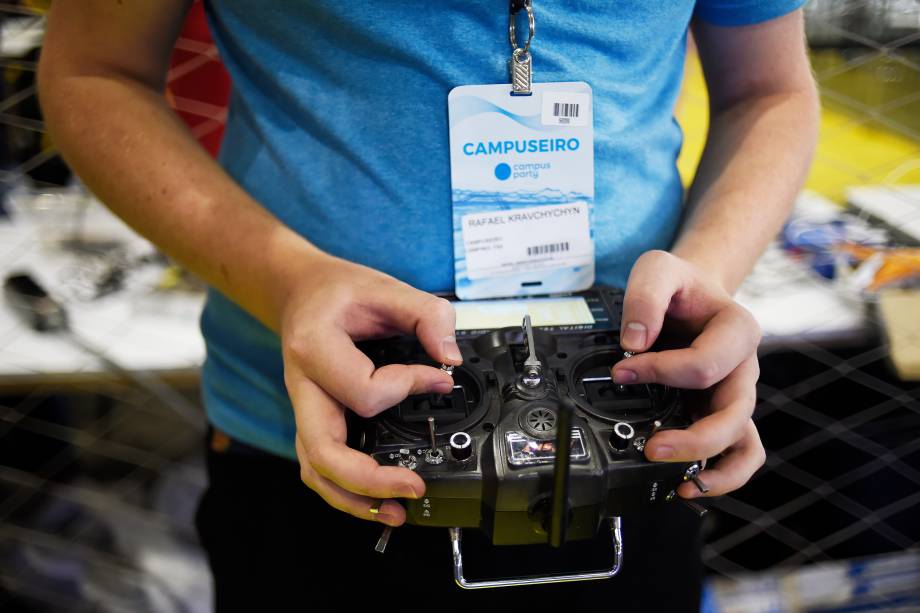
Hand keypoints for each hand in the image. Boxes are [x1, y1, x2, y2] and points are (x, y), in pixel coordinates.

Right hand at [280, 255, 461, 525]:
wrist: (300, 291)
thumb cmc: (337, 291)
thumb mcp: (386, 288)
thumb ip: (426, 316)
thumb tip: (450, 359)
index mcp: (314, 348)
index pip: (364, 391)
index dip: (407, 388)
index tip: (437, 379)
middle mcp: (302, 386)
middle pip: (323, 452)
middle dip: (370, 479)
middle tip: (414, 486)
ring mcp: (303, 409)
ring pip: (315, 471)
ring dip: (353, 499)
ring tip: (395, 512)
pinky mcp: (312, 421)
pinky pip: (320, 467)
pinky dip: (346, 491)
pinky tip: (376, 501)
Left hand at [611, 250, 765, 498]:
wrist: (691, 293)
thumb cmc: (679, 285)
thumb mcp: (658, 270)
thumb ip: (646, 298)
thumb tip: (633, 343)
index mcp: (737, 330)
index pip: (704, 364)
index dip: (660, 372)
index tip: (622, 371)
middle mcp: (743, 368)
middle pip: (734, 414)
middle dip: (694, 438)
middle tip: (652, 447)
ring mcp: (735, 395)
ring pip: (742, 442)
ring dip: (713, 466)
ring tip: (682, 484)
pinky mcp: (722, 413)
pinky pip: (739, 453)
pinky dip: (722, 474)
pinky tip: (690, 485)